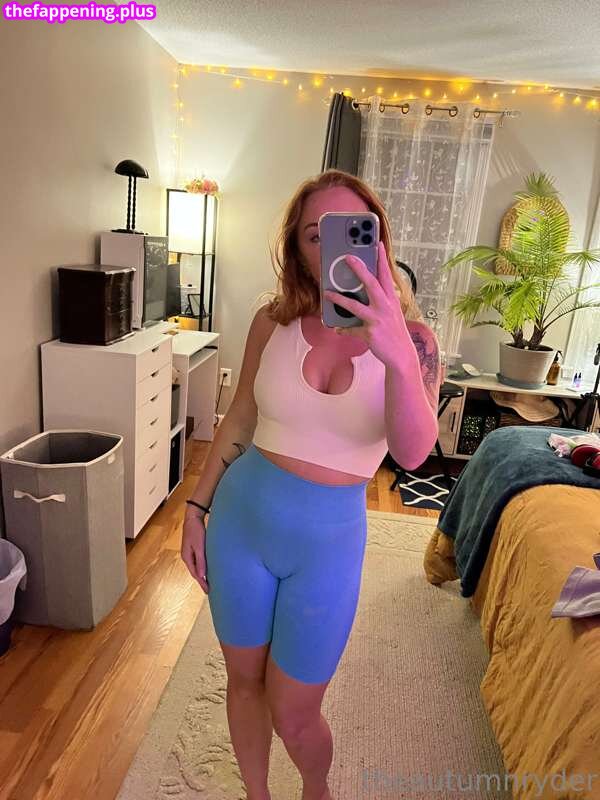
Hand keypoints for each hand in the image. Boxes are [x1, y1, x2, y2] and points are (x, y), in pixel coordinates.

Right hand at [181, 510, 209, 593]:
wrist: (193, 517)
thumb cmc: (196, 531)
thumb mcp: (199, 546)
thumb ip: (201, 561)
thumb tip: (202, 576)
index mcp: (187, 557)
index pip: (195, 574)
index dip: (202, 583)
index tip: (208, 591)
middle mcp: (187, 557)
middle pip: (195, 572)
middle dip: (202, 581)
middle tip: (210, 590)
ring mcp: (190, 553)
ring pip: (197, 567)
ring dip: (202, 575)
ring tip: (209, 582)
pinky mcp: (194, 548)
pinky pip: (198, 561)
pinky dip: (203, 567)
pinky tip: (208, 569)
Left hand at [323, 241, 418, 370]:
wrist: (402, 355)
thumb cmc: (394, 332)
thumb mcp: (392, 313)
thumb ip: (380, 301)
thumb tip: (364, 292)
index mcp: (391, 299)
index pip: (386, 275)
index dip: (381, 258)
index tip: (377, 243)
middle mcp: (385, 307)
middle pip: (371, 283)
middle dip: (359, 269)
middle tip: (348, 257)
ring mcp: (378, 320)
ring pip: (355, 306)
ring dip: (339, 299)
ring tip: (327, 293)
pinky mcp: (370, 333)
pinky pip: (352, 329)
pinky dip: (344, 329)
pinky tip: (337, 328)